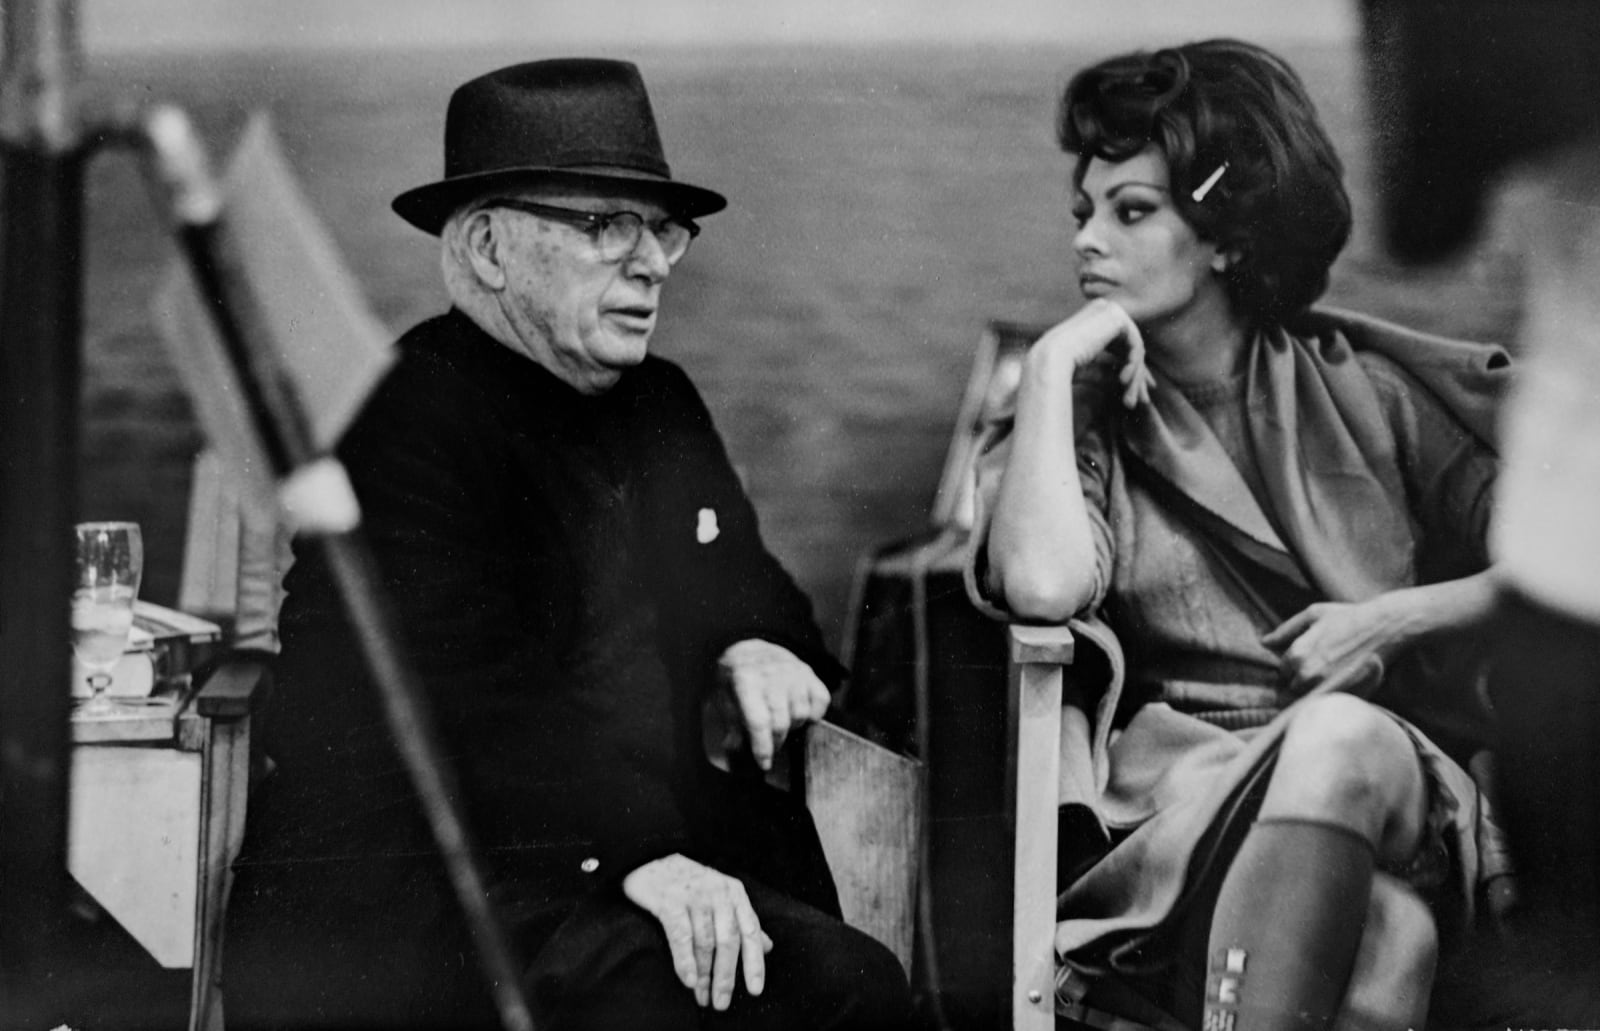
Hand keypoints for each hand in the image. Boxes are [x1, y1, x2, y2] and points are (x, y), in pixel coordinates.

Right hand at [622, 854, 773, 1009]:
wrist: (650, 857)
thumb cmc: (690, 882)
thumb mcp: (722, 896)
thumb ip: (743, 921)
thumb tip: (767, 946)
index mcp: (735, 894)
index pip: (750, 933)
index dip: (754, 963)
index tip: (755, 990)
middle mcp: (718, 893)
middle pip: (728, 942)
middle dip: (726, 977)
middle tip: (721, 1003)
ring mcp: (694, 895)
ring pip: (705, 942)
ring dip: (704, 975)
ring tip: (701, 997)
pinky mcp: (670, 900)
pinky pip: (681, 935)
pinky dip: (685, 960)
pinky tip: (688, 981)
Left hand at [710, 639, 830, 770]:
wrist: (751, 650)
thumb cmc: (736, 681)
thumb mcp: (723, 699)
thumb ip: (731, 726)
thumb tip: (735, 751)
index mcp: (746, 680)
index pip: (759, 722)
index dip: (763, 747)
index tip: (764, 764)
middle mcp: (772, 674)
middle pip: (782, 723)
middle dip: (776, 741)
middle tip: (770, 745)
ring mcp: (793, 672)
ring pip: (801, 715)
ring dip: (792, 726)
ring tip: (781, 723)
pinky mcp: (809, 673)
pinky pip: (821, 702)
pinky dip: (813, 713)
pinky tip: (799, 712)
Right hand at [1031, 298, 1153, 408]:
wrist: (1051, 360)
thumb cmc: (1063, 368)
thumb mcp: (1092, 369)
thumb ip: (1109, 369)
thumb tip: (1130, 379)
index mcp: (1094, 320)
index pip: (1120, 345)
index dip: (1131, 369)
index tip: (1139, 393)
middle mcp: (1103, 310)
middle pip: (1130, 346)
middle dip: (1138, 375)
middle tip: (1142, 400)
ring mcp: (1110, 309)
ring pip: (1134, 347)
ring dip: (1136, 374)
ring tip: (1129, 397)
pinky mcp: (1116, 315)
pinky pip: (1135, 343)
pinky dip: (1134, 364)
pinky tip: (1123, 380)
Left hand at [1261, 599, 1405, 696]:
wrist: (1384, 626)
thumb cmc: (1348, 616)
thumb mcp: (1313, 614)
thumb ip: (1285, 630)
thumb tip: (1264, 642)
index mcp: (1296, 654)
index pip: (1283, 672)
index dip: (1293, 669)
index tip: (1308, 663)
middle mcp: (1306, 673)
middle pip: (1293, 688)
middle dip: (1302, 682)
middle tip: (1321, 671)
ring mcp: (1326, 687)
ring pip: (1308, 699)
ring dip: (1314, 692)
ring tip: (1331, 679)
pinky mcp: (1344, 695)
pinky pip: (1326, 705)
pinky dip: (1328, 700)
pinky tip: (1339, 688)